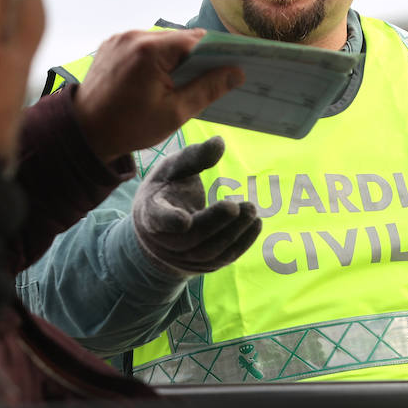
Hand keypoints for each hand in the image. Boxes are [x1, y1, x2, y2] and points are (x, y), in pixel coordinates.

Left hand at [73, 29, 243, 161]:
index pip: (196, 40)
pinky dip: (156, 57)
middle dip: (196, 56)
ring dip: (175, 56)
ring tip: (184, 80)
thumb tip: (237, 73)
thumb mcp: (175, 113)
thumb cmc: (129, 127)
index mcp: (151, 50)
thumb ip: (207, 89)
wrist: (83, 132)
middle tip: (211, 77)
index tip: (233, 64)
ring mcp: (120, 38)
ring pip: (161, 41)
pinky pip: (143, 45)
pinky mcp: (112, 44)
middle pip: (179, 38)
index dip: (217, 52)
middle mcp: (135, 35)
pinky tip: (160, 77)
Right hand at [131, 136, 260, 275]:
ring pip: (209, 252)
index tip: (184, 220)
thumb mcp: (172, 169)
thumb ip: (194, 157)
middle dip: (215, 222)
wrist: (158, 232)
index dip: (169, 221)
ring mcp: (184, 257)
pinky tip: (256, 223)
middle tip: (237, 205)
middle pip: (190, 238)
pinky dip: (242, 243)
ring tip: (252, 210)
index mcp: (152, 213)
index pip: (158, 219)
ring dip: (233, 232)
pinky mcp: (203, 265)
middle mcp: (166, 241)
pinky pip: (224, 258)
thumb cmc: (167, 191)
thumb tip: (220, 142)